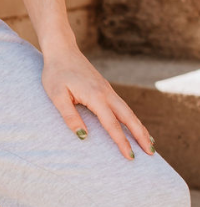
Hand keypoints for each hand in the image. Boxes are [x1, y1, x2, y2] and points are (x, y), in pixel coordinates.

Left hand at [41, 44, 154, 160]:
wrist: (61, 50)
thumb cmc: (55, 73)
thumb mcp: (57, 96)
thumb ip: (69, 116)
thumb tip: (83, 136)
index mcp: (96, 96)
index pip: (112, 124)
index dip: (121, 142)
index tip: (130, 156)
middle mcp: (106, 93)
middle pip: (129, 118)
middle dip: (141, 136)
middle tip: (151, 153)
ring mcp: (107, 90)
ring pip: (128, 111)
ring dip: (139, 127)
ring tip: (149, 143)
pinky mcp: (105, 88)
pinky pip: (122, 106)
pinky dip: (131, 118)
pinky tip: (133, 125)